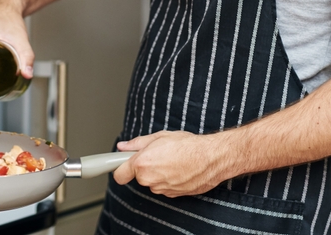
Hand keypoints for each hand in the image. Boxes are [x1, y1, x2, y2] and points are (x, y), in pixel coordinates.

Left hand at [113, 130, 231, 197]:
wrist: (211, 158)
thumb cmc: (189, 146)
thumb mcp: (160, 136)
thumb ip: (137, 143)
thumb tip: (123, 146)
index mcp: (143, 163)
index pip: (119, 174)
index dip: (119, 168)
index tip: (118, 164)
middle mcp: (150, 179)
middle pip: (138, 176)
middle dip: (144, 166)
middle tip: (158, 154)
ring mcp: (161, 189)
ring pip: (152, 181)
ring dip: (158, 173)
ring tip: (172, 160)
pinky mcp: (172, 195)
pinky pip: (164, 186)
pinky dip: (168, 179)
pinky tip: (179, 168)